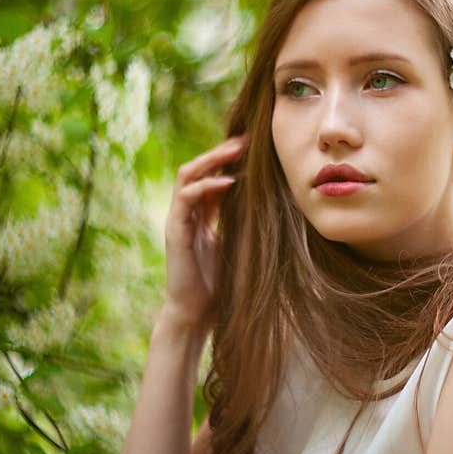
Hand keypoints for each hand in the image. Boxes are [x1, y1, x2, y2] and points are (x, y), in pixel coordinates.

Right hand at [162, 134, 247, 334]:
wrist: (196, 314)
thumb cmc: (220, 285)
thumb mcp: (239, 246)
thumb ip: (246, 225)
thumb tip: (277, 208)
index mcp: (203, 215)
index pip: (213, 176)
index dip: (231, 160)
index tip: (257, 147)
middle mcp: (188, 213)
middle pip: (199, 169)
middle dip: (222, 151)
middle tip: (247, 138)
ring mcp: (179, 220)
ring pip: (188, 176)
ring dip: (212, 159)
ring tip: (235, 149)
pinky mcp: (175, 232)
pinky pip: (186, 200)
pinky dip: (206, 186)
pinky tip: (227, 181)